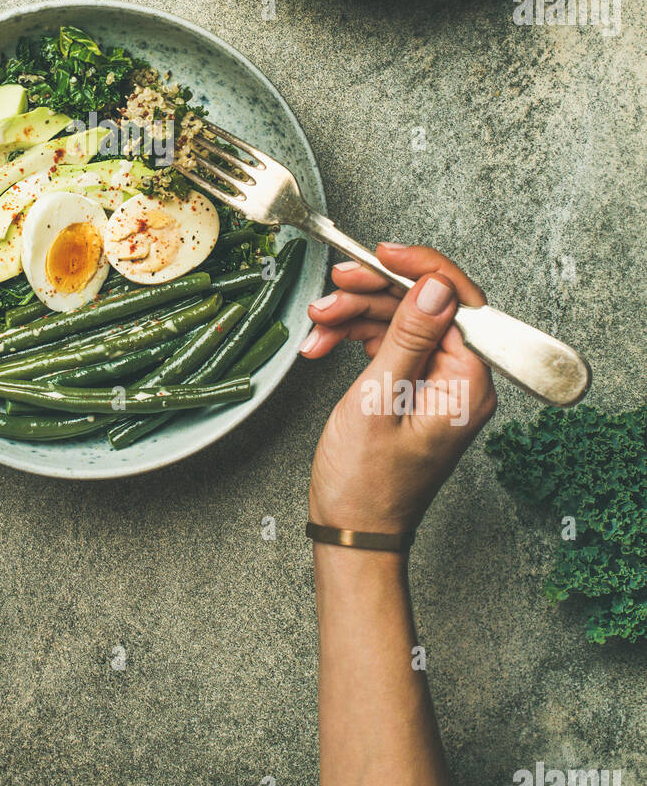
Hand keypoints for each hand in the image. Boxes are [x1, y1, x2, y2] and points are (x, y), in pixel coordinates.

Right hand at [301, 244, 496, 535]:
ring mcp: (438, 385)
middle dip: (373, 294)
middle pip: (423, 307)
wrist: (352, 532)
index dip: (419, 269)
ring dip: (355, 316)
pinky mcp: (416, 390)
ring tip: (317, 323)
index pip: (458, 302)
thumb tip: (434, 287)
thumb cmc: (365, 484)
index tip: (381, 253)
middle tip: (332, 289)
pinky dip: (354, 339)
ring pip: (401, 322)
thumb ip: (408, 338)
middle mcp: (462, 381)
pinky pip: (390, 345)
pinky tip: (323, 344)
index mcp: (468, 384)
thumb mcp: (379, 399)